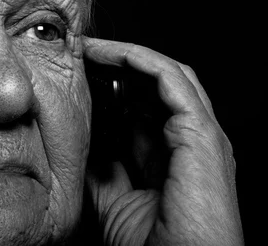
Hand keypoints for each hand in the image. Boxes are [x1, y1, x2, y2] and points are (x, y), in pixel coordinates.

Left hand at [84, 37, 242, 245]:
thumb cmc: (152, 243)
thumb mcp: (112, 198)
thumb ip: (99, 169)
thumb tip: (73, 145)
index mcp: (171, 153)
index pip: (142, 105)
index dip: (111, 86)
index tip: (78, 73)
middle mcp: (189, 139)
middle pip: (154, 85)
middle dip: (118, 65)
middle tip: (81, 53)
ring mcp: (200, 134)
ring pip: (166, 75)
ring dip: (126, 56)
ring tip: (90, 48)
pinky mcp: (201, 133)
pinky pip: (171, 80)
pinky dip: (141, 60)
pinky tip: (111, 53)